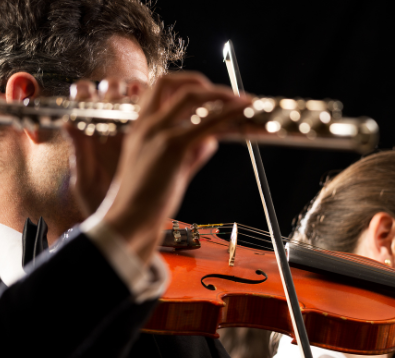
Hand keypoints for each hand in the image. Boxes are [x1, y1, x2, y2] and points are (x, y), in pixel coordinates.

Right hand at [66, 72, 249, 263]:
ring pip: (192, 97)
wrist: (130, 218)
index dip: (184, 84)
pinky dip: (228, 114)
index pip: (158, 89)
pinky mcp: (173, 147)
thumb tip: (212, 140)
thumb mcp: (170, 169)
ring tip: (243, 100)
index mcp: (140, 128)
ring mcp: (159, 133)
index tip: (207, 91)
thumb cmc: (147, 200)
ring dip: (222, 94)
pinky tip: (243, 112)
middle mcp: (147, 124)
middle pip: (171, 83)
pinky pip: (206, 123)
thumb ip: (191, 152)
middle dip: (202, 82)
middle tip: (227, 93)